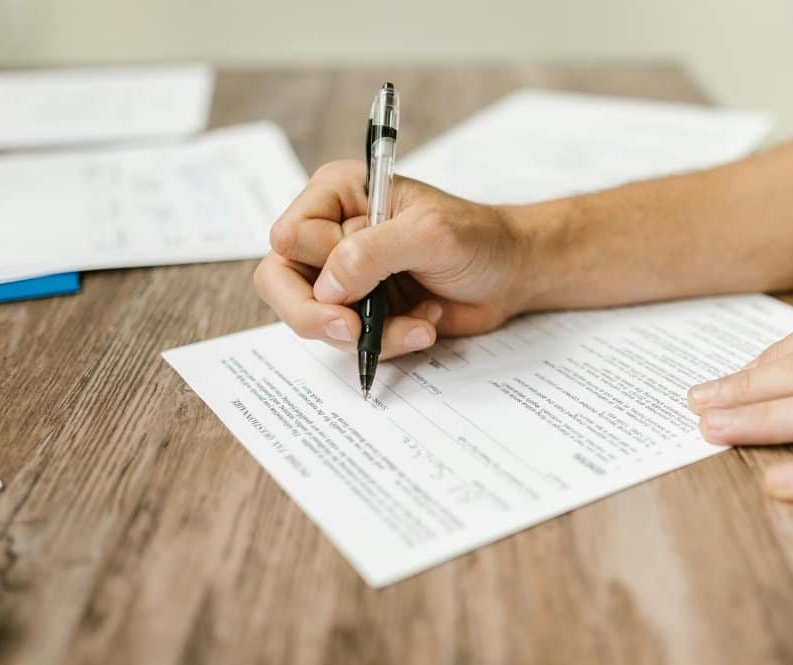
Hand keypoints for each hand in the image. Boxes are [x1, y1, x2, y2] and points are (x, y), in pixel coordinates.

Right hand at [254, 161, 534, 357]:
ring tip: (420, 322)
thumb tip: (326, 287)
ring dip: (370, 333)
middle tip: (352, 332)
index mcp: (338, 194)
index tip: (359, 280)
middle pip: (279, 282)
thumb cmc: (477, 238)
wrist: (512, 274)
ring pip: (314, 319)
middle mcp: (331, 233)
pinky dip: (389, 343)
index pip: (289, 237)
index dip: (319, 264)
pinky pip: (349, 342)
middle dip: (316, 316)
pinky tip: (425, 325)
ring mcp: (345, 276)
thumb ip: (372, 253)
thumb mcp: (429, 234)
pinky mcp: (363, 311)